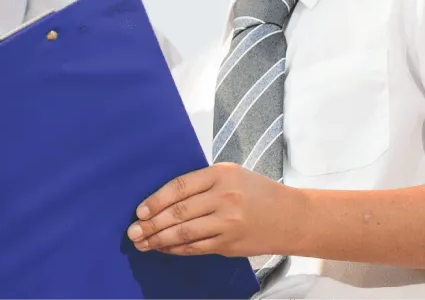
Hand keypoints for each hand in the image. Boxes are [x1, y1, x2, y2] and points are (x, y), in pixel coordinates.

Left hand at [125, 162, 308, 256]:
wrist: (291, 217)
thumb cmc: (257, 192)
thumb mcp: (232, 175)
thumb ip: (201, 183)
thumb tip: (161, 200)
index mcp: (221, 175)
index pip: (179, 187)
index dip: (155, 201)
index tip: (140, 211)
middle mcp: (224, 198)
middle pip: (178, 212)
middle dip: (151, 224)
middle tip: (133, 231)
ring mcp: (228, 223)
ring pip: (184, 233)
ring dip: (159, 239)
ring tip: (143, 242)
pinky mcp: (230, 243)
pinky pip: (196, 247)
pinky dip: (176, 248)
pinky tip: (164, 248)